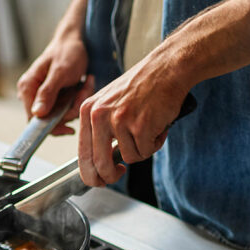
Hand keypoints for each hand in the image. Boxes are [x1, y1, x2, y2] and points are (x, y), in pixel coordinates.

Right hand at [17, 0, 92, 135]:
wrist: (75, 41)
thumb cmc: (67, 52)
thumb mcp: (60, 72)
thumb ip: (47, 93)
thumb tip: (37, 114)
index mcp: (27, 88)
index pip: (34, 120)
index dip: (53, 123)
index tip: (72, 117)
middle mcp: (31, 95)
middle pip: (50, 119)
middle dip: (71, 109)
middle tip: (84, 90)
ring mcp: (43, 98)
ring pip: (61, 115)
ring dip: (77, 102)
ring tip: (85, 83)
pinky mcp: (54, 98)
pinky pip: (67, 109)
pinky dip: (78, 99)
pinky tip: (84, 84)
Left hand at [77, 55, 188, 186]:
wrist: (166, 68)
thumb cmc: (141, 86)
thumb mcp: (109, 103)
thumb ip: (99, 130)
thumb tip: (98, 164)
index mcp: (88, 111)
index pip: (83, 154)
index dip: (91, 175)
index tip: (99, 180)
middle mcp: (99, 116)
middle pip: (100, 165)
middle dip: (110, 176)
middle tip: (119, 174)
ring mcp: (119, 121)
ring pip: (129, 158)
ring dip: (141, 150)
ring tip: (148, 129)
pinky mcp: (140, 126)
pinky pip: (146, 151)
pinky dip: (155, 143)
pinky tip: (157, 126)